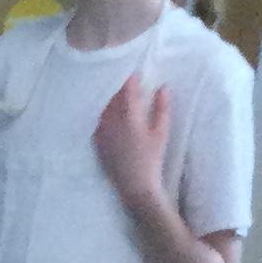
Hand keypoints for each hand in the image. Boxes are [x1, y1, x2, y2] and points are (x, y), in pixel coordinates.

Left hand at [93, 77, 171, 207]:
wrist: (135, 186)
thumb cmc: (152, 158)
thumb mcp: (161, 131)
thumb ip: (161, 107)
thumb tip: (163, 86)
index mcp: (129, 116)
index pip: (127, 91)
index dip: (132, 81)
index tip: (136, 76)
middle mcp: (112, 122)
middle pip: (115, 100)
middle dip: (122, 92)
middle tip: (131, 88)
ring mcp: (103, 135)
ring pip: (105, 111)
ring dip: (113, 104)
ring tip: (122, 102)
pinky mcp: (99, 147)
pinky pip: (99, 126)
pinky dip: (105, 118)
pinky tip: (111, 120)